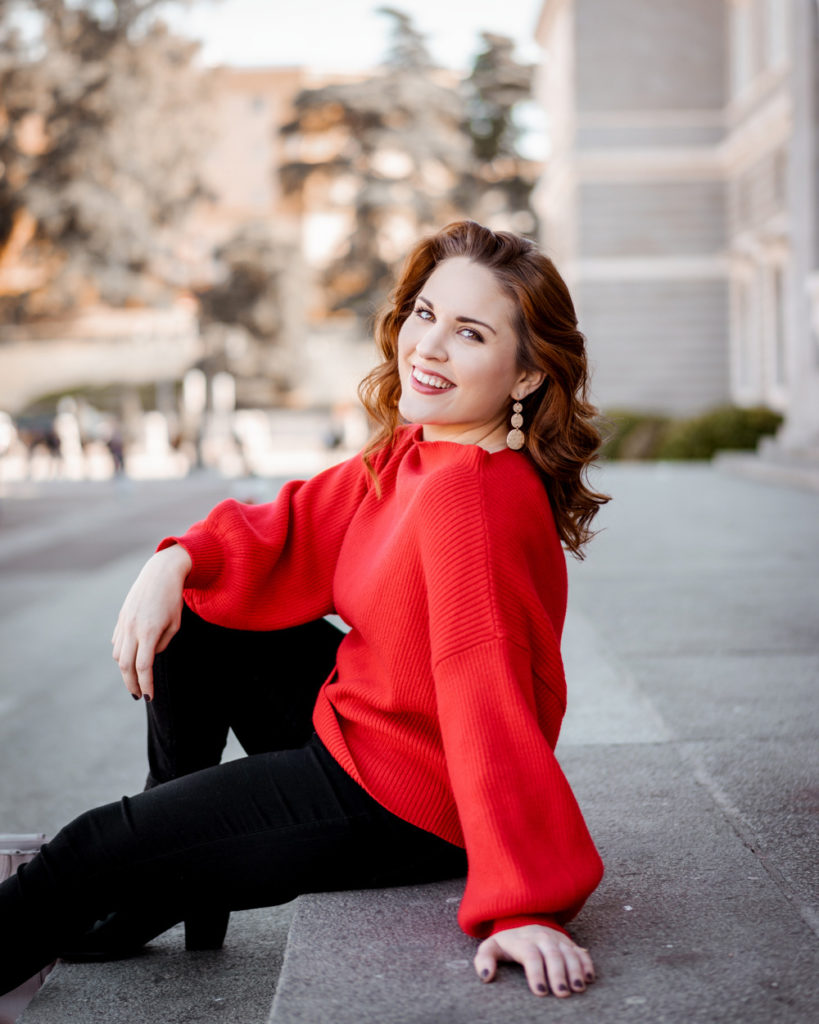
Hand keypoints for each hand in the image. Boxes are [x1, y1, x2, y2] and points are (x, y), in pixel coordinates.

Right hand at [111, 545, 191, 700]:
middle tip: (139, 696)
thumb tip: (149, 658)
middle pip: (126, 666)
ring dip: (125, 670)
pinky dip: (122, 655)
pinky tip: (130, 659)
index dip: (146, 684)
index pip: (143, 667)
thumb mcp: (174, 624)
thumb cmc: (172, 599)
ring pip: (119, 655)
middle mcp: (132, 629)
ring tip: (135, 679)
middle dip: (132, 684)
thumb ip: (161, 645)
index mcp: (148, 632)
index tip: (150, 697)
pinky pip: (117, 642)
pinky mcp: (120, 618)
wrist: (160, 573)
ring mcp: (123, 623)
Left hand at [474, 924, 594, 997]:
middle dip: (558, 974)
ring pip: (568, 952)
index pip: (530, 955)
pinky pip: (580, 951)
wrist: (524, 921)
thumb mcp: (491, 947)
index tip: (540, 992)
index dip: (536, 973)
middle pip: (551, 954)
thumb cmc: (507, 943)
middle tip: (562, 993)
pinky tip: (589, 978)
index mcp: (522, 941)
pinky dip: (586, 963)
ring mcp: (557, 940)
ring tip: (578, 988)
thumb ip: (484, 959)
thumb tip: (487, 976)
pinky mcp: (568, 943)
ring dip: (575, 970)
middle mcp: (541, 938)